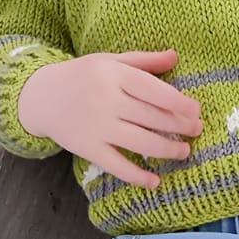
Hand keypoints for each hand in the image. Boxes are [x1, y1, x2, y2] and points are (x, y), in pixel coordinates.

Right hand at [17, 48, 201, 189]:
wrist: (41, 96)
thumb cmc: (82, 76)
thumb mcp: (110, 61)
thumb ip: (144, 61)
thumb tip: (176, 56)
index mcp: (113, 74)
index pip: (154, 90)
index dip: (179, 103)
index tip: (196, 111)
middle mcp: (106, 100)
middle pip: (151, 117)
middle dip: (179, 126)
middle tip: (196, 131)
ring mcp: (97, 126)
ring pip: (141, 142)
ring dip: (167, 150)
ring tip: (184, 151)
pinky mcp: (88, 149)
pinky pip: (117, 165)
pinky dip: (137, 176)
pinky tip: (155, 181)